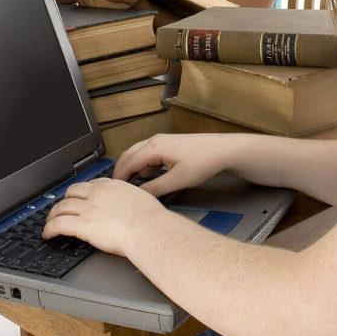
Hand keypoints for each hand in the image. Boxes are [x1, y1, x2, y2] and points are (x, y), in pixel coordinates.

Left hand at [42, 178, 164, 256]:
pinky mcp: (82, 225)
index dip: (82, 192)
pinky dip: (49, 228)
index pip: (91, 185)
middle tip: (62, 209)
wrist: (148, 228)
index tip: (80, 198)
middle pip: (72, 192)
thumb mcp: (141, 198)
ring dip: (53, 215)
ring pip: (61, 207)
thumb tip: (132, 206)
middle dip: (64, 200)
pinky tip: (48, 234)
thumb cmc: (150, 218)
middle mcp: (98, 194)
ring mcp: (88, 208)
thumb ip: (130, 199)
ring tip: (50, 222)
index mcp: (113, 186)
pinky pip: (58, 224)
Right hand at [114, 133, 237, 196]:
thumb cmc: (204, 161)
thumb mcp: (178, 180)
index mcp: (155, 147)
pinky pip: (149, 153)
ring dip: (133, 167)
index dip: (119, 178)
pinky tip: (148, 176)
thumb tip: (138, 195)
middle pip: (129, 155)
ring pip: (139, 153)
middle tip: (117, 189)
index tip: (113, 191)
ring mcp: (163, 140)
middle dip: (122, 171)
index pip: (128, 162)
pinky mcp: (170, 144)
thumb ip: (155, 188)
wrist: (223, 150)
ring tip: (130, 185)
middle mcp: (156, 140)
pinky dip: (143, 164)